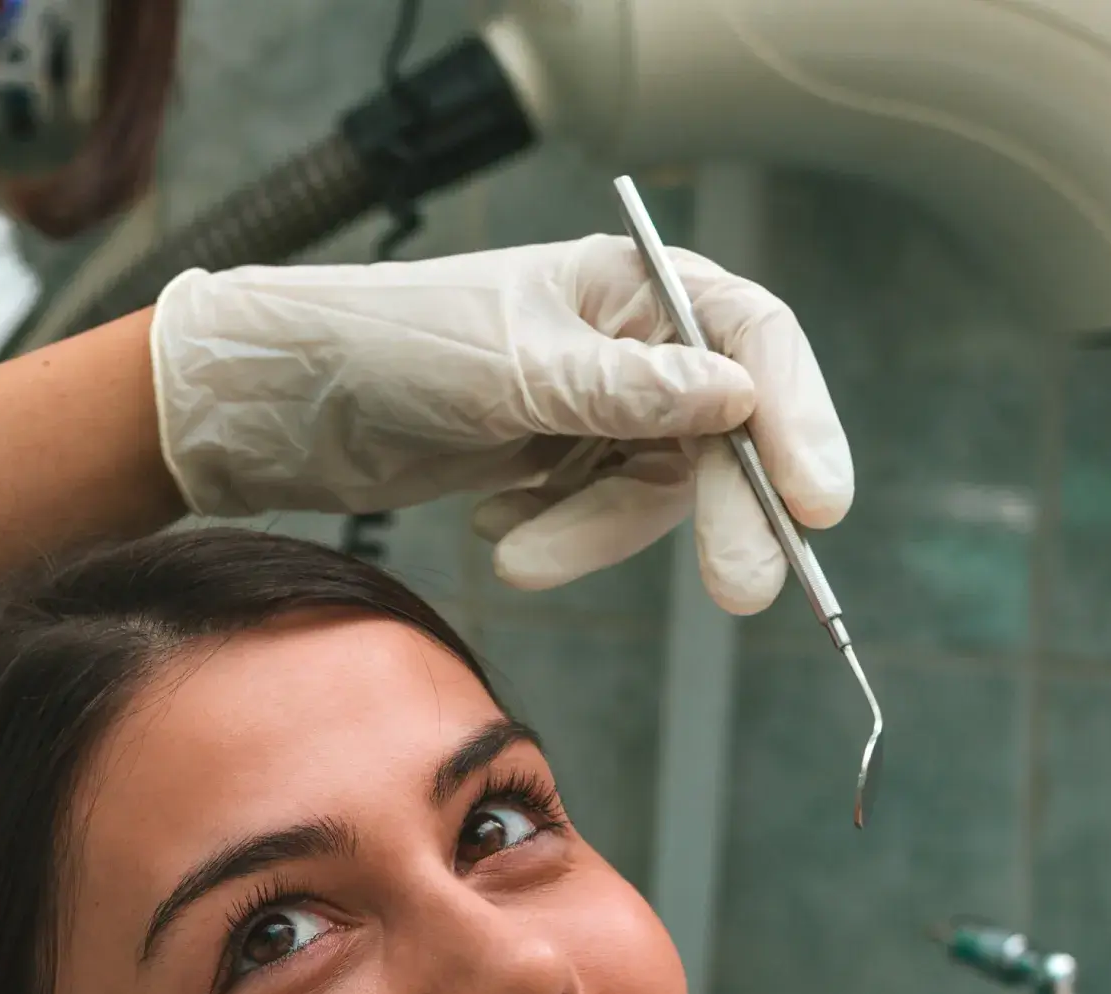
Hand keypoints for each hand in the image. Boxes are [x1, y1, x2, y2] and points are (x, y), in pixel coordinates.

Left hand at [149, 234, 853, 613]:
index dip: (797, 420)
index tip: (818, 503)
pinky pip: (596, 520)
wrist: (292, 405)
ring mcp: (598, 410)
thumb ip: (625, 391)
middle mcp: (632, 343)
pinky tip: (492, 522)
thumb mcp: (513, 369)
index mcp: (631, 284)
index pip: (753, 342)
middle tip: (743, 593)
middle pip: (723, 435)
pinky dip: (555, 537)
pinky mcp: (560, 466)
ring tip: (511, 556)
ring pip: (653, 495)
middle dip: (726, 514)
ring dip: (592, 537)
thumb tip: (736, 396)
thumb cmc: (393, 348)